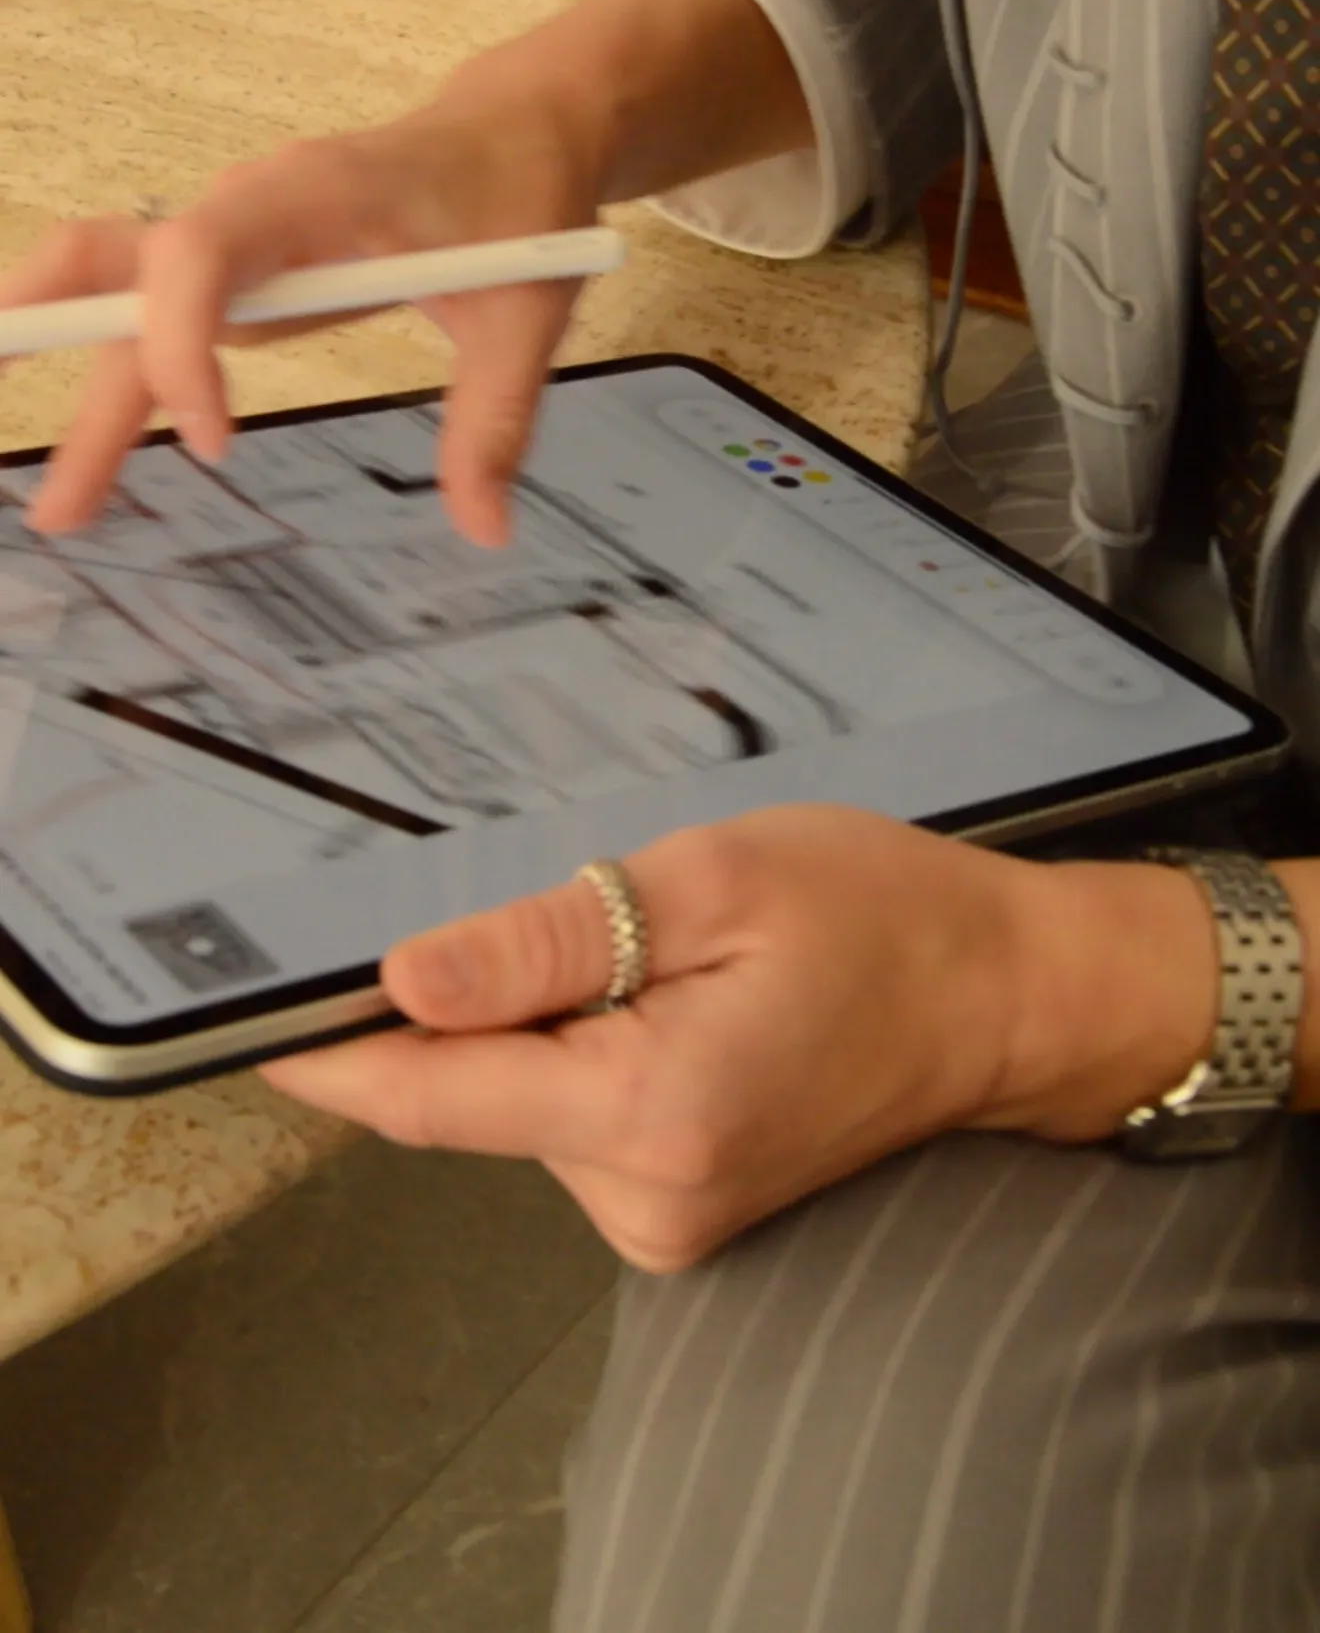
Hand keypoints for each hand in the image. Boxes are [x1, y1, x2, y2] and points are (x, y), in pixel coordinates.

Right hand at [0, 57, 600, 548]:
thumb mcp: (526, 313)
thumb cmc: (518, 203)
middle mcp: (250, 206)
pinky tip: (93, 440)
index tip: (216, 440)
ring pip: (123, 299)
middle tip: (57, 497)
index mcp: (315, 192)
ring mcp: (234, 236)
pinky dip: (112, 369)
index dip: (183, 340)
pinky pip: (152, 310)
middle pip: (126, 276)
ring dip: (80, 384)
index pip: (199, 251)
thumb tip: (485, 529)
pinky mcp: (236, 267)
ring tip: (61, 501)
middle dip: (73, 368)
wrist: (514, 131)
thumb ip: (496, 419)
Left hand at [263, 806, 1047, 1272]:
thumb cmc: (881, 917)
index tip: (250, 1007)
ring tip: (662, 949)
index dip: (328, 1048)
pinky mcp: (679, 1212)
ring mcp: (666, 1219)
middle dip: (481, 999)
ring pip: (524, 1104)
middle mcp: (644, 1197)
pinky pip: (578, 1122)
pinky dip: (591, 1055)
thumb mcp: (713, 881)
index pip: (426, 1096)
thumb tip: (405, 981)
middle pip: (471, 1094)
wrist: (1002, 996)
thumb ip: (550, 939)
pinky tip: (676, 1000)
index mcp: (648, 1111)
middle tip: (580, 906)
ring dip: (549, 1022)